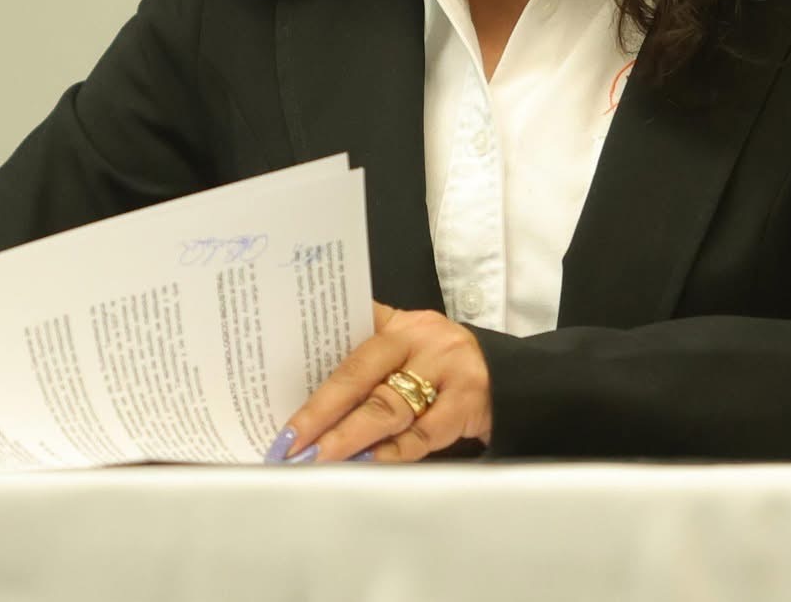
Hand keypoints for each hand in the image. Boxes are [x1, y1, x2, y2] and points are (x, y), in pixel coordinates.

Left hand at [272, 303, 492, 462]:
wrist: (509, 377)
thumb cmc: (441, 365)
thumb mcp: (410, 346)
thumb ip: (368, 358)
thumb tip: (303, 393)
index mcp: (398, 324)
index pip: (348, 346)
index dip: (313, 381)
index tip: (282, 413)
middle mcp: (421, 339)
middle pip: (361, 376)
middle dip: (321, 415)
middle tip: (292, 446)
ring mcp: (447, 369)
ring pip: (389, 407)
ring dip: (350, 438)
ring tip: (321, 460)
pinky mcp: (468, 402)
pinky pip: (423, 433)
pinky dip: (392, 452)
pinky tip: (367, 465)